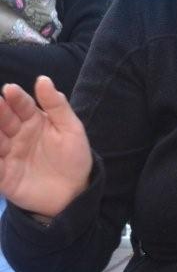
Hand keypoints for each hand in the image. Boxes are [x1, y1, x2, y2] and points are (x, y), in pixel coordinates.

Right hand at [0, 78, 91, 217]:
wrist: (75, 192)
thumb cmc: (73, 157)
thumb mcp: (71, 129)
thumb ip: (57, 105)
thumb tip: (43, 79)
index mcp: (34, 121)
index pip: (22, 106)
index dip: (16, 98)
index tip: (10, 90)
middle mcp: (17, 135)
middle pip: (4, 121)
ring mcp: (8, 155)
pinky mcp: (3, 175)